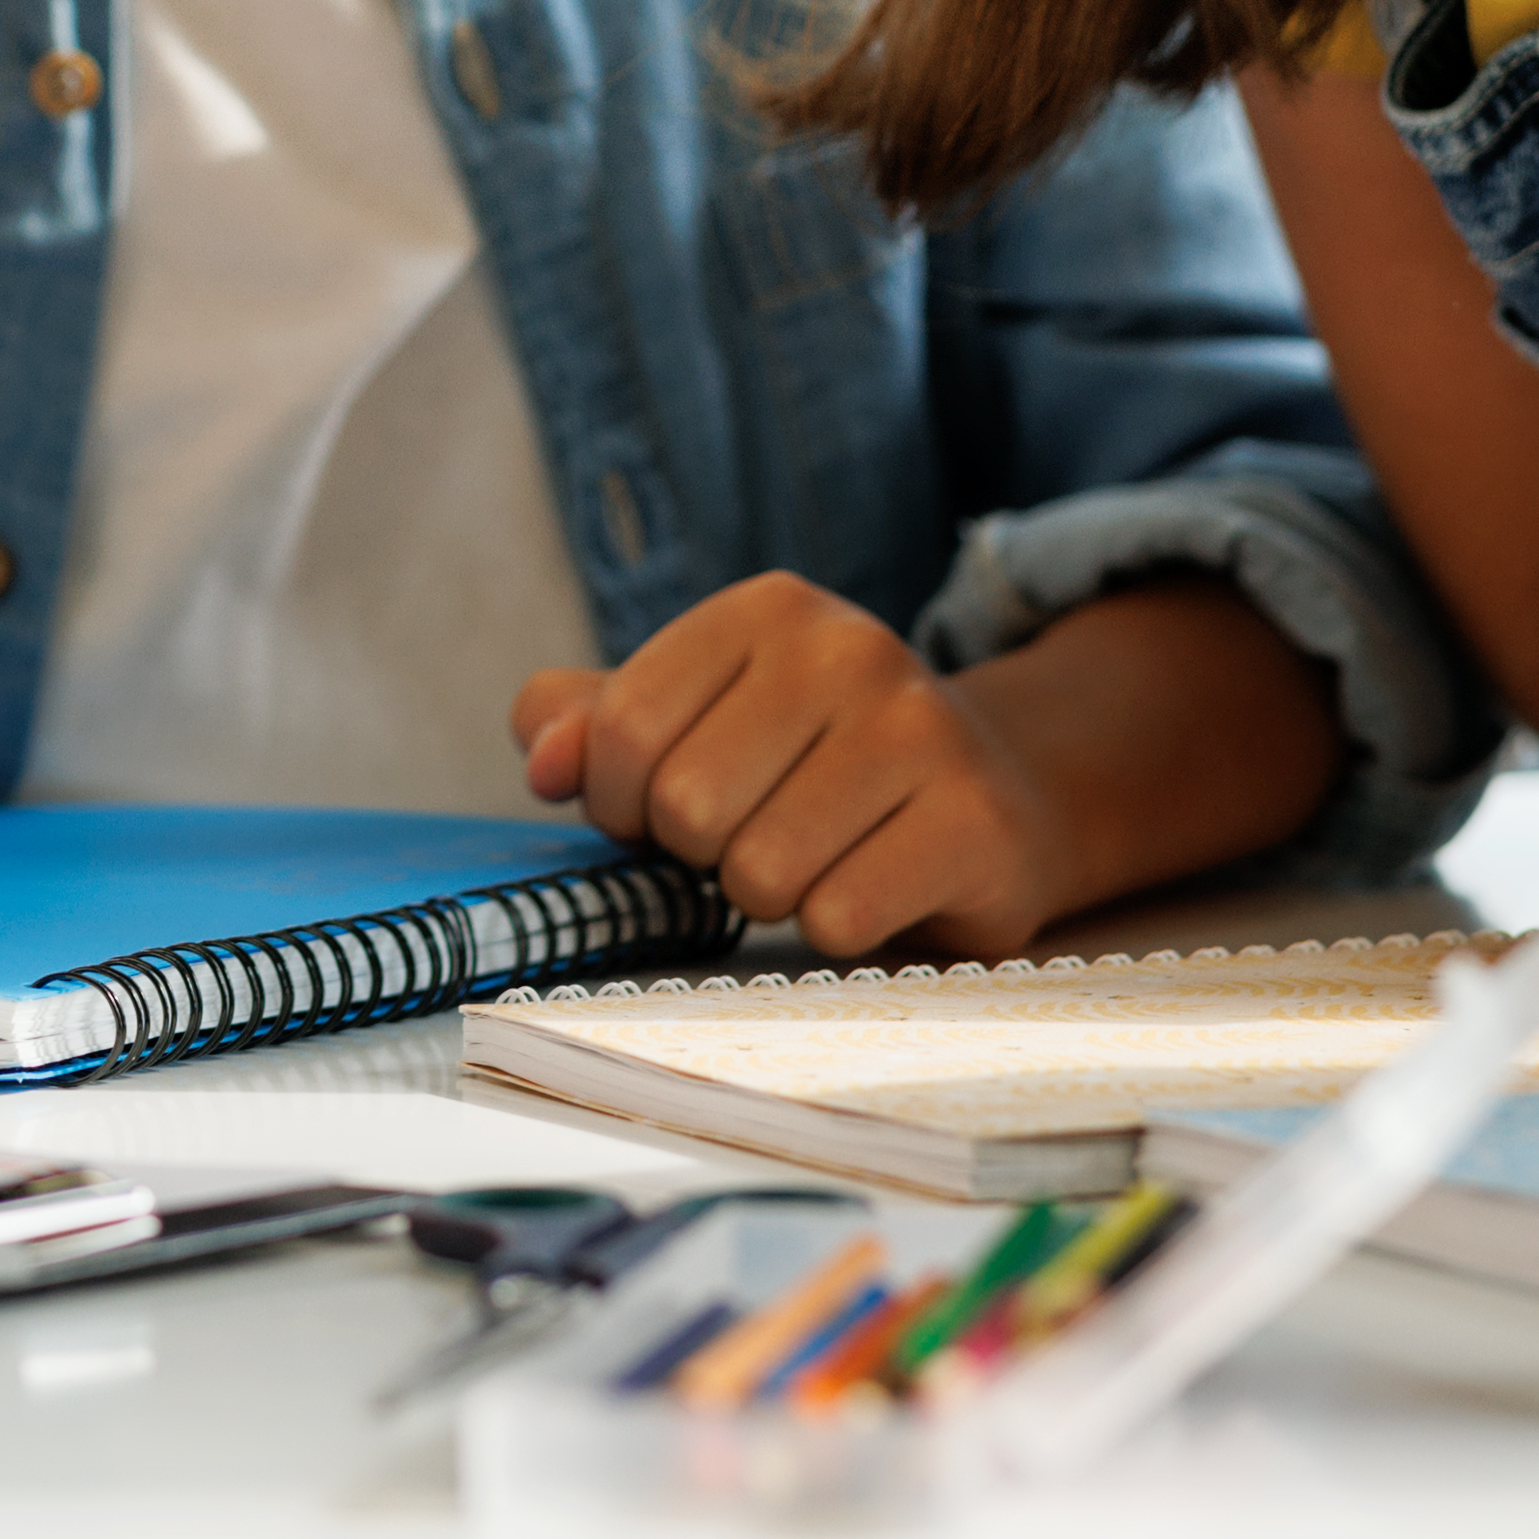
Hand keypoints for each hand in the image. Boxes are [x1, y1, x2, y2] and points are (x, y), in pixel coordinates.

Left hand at [518, 574, 1075, 958]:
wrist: (994, 794)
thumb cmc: (807, 764)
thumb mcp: (691, 720)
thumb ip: (588, 725)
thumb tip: (544, 762)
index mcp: (767, 609)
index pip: (622, 730)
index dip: (619, 800)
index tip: (662, 806)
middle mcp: (851, 649)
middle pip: (686, 807)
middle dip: (699, 851)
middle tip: (754, 833)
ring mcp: (923, 732)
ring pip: (760, 873)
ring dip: (767, 895)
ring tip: (817, 856)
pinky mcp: (974, 823)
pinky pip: (838, 918)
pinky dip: (834, 929)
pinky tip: (872, 883)